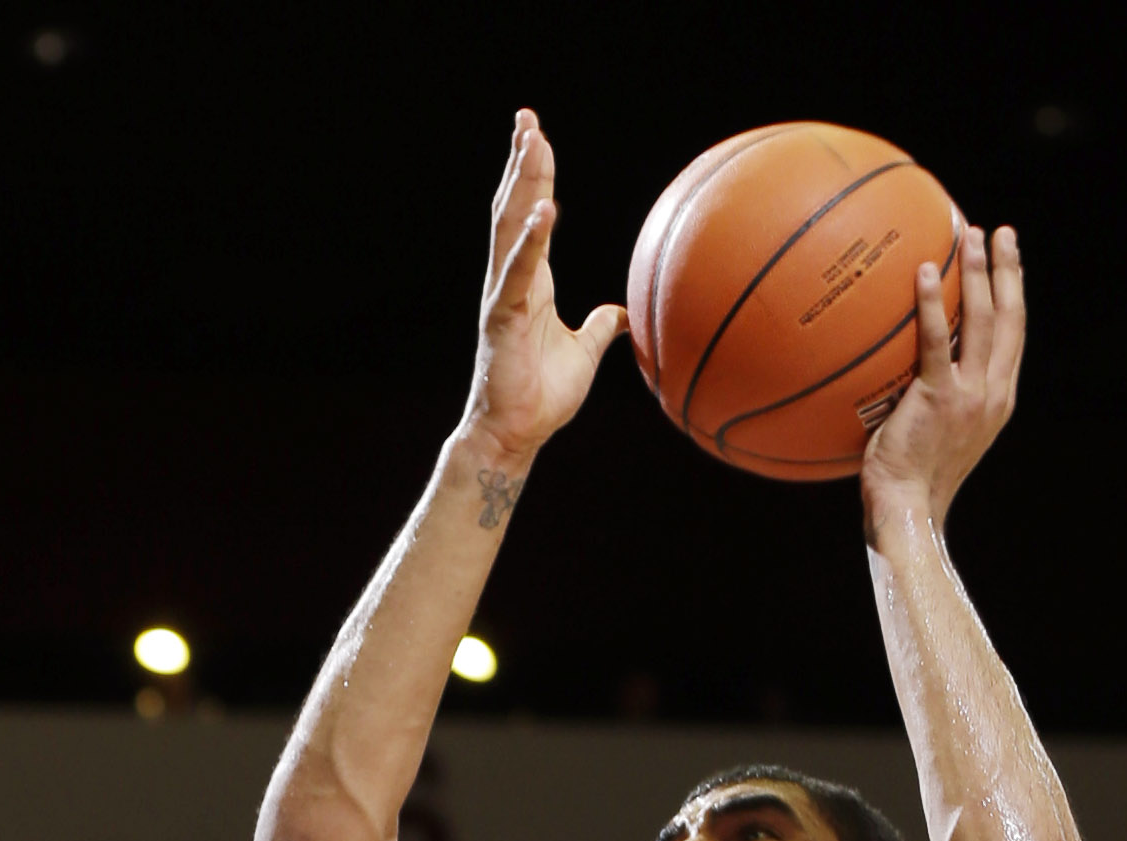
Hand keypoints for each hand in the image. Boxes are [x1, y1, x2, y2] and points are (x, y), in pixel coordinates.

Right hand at [463, 111, 625, 466]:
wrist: (515, 434)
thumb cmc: (541, 395)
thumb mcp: (584, 353)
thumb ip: (600, 328)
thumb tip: (623, 314)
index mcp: (531, 281)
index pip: (531, 214)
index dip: (534, 174)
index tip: (536, 134)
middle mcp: (512, 278)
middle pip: (515, 207)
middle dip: (522, 162)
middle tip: (528, 119)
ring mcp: (504, 295)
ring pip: (511, 227)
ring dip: (523, 184)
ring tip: (534, 143)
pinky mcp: (504, 317)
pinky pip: (518, 272)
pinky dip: (532, 240)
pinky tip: (545, 209)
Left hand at [861, 223, 1022, 532]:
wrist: (909, 509)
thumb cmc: (913, 478)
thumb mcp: (940, 432)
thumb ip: (939, 396)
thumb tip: (915, 365)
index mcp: (999, 400)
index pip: (1014, 336)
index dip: (1015, 294)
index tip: (1012, 262)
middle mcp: (993, 394)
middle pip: (1010, 319)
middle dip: (1008, 271)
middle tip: (1002, 233)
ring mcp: (970, 396)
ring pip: (983, 322)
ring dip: (978, 274)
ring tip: (971, 236)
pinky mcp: (939, 399)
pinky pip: (937, 342)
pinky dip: (934, 304)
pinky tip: (924, 271)